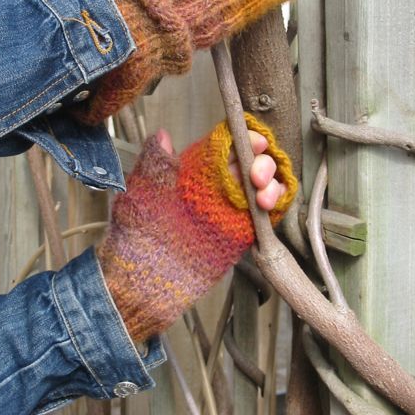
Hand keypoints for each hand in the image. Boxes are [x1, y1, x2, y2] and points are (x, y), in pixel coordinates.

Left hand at [98, 114, 296, 341]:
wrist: (143, 280)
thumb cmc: (136, 233)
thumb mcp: (140, 193)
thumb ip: (153, 163)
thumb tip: (162, 135)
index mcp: (194, 170)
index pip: (227, 143)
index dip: (243, 137)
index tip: (252, 141)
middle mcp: (217, 186)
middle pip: (253, 160)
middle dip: (263, 160)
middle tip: (255, 176)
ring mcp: (231, 210)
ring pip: (265, 184)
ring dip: (273, 182)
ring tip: (262, 197)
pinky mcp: (241, 234)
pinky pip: (268, 214)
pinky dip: (278, 204)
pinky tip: (268, 207)